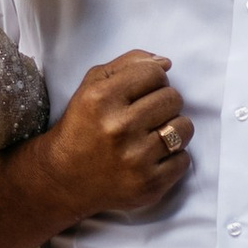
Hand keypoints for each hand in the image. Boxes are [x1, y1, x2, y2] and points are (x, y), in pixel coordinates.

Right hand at [45, 50, 191, 214]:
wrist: (63, 179)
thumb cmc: (81, 128)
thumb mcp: (91, 87)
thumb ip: (127, 65)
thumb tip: (165, 63)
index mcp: (101, 99)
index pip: (154, 73)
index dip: (152, 80)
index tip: (142, 92)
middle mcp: (119, 127)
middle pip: (173, 98)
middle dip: (164, 104)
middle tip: (147, 116)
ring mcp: (135, 159)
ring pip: (184, 127)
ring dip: (174, 129)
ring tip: (154, 135)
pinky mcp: (149, 184)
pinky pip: (184, 159)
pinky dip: (173, 157)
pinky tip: (153, 157)